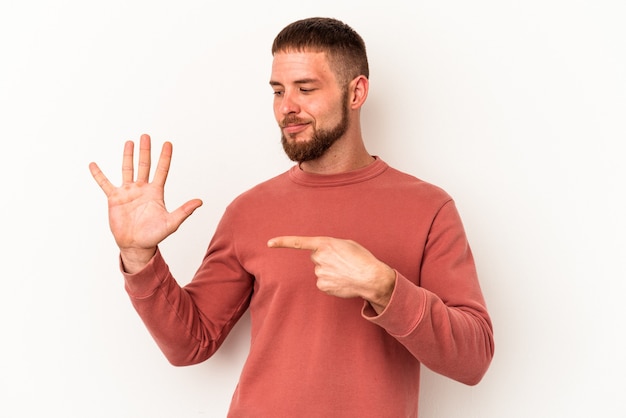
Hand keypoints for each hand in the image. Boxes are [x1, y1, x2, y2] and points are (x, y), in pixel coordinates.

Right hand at [89, 134, 202, 272]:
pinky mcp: (114, 199)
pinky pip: (105, 184)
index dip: (165, 157)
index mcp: (156, 193)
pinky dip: (99, 175)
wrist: (136, 245)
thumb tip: (200, 202)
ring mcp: (128, 192)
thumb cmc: (154, 235)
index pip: (162, 170)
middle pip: (144, 166)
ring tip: (129, 142)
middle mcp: (142, 189)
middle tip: (146, 136)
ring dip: (128, 156)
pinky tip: (93, 164)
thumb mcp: (171, 223)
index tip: (168, 143)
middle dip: (145, 151)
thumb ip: (184, 211)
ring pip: (127, 170)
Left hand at [267, 236, 395, 312]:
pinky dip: (331, 282)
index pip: (298, 242)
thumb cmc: (362, 259)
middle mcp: (319, 257)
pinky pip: (323, 282)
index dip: (282, 242)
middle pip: (315, 257)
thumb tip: (321, 255)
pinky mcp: (322, 286)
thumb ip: (330, 246)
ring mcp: (319, 273)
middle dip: (325, 259)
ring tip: (345, 271)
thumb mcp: (347, 244)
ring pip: (320, 270)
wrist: (371, 278)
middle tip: (341, 261)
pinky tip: (342, 281)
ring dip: (330, 270)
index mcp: (325, 243)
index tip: (269, 243)